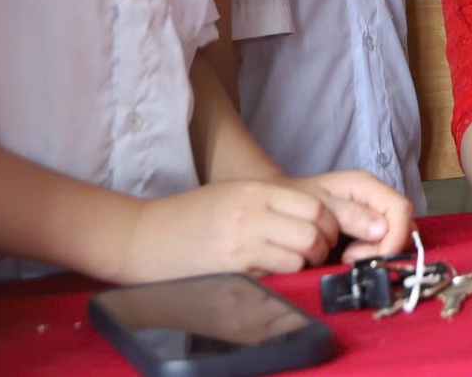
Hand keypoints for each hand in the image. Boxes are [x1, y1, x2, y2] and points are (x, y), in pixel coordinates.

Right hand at [115, 179, 345, 281]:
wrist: (143, 236)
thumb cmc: (190, 215)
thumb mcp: (234, 192)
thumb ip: (271, 202)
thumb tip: (311, 218)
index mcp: (256, 191)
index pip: (315, 207)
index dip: (328, 225)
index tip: (325, 234)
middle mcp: (253, 214)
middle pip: (313, 233)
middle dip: (322, 248)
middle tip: (316, 255)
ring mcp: (242, 243)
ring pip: (298, 259)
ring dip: (302, 266)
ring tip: (293, 267)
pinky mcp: (231, 270)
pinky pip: (272, 278)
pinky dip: (279, 279)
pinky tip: (268, 276)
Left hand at [277, 170, 412, 261]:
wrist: (280, 206)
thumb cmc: (296, 201)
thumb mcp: (318, 205)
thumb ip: (349, 214)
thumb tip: (382, 230)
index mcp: (368, 186)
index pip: (400, 209)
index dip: (395, 237)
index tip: (369, 258)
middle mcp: (377, 199)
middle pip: (404, 226)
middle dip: (383, 249)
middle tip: (349, 258)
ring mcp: (375, 216)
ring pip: (397, 239)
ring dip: (376, 255)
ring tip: (344, 258)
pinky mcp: (370, 232)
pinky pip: (384, 247)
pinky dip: (370, 257)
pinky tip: (346, 258)